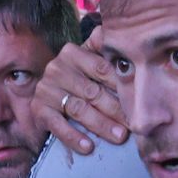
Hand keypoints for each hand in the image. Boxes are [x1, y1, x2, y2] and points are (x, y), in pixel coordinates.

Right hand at [32, 28, 128, 153]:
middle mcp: (56, 67)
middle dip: (115, 110)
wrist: (48, 95)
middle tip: (133, 124)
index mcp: (73, 52)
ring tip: (119, 136)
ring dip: (100, 125)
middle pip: (92, 91)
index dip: (121, 85)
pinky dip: (73, 137)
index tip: (138, 98)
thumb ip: (105, 48)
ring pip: (78, 109)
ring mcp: (46, 89)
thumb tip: (123, 31)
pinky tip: (88, 146)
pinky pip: (57, 125)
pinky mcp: (38, 109)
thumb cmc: (79, 77)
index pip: (102, 68)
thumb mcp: (90, 60)